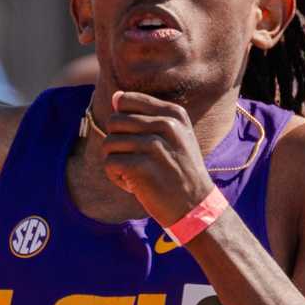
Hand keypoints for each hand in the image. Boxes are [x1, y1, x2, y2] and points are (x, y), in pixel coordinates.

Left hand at [97, 91, 216, 224]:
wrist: (196, 206)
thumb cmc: (180, 171)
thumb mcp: (176, 136)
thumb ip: (147, 115)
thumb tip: (115, 97)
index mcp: (174, 113)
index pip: (127, 99)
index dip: (123, 121)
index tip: (137, 139)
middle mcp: (165, 125)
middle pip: (114, 121)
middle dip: (118, 143)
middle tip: (136, 160)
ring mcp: (154, 145)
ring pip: (109, 142)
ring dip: (117, 162)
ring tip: (136, 173)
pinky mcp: (142, 167)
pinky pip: (110, 163)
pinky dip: (116, 178)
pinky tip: (134, 185)